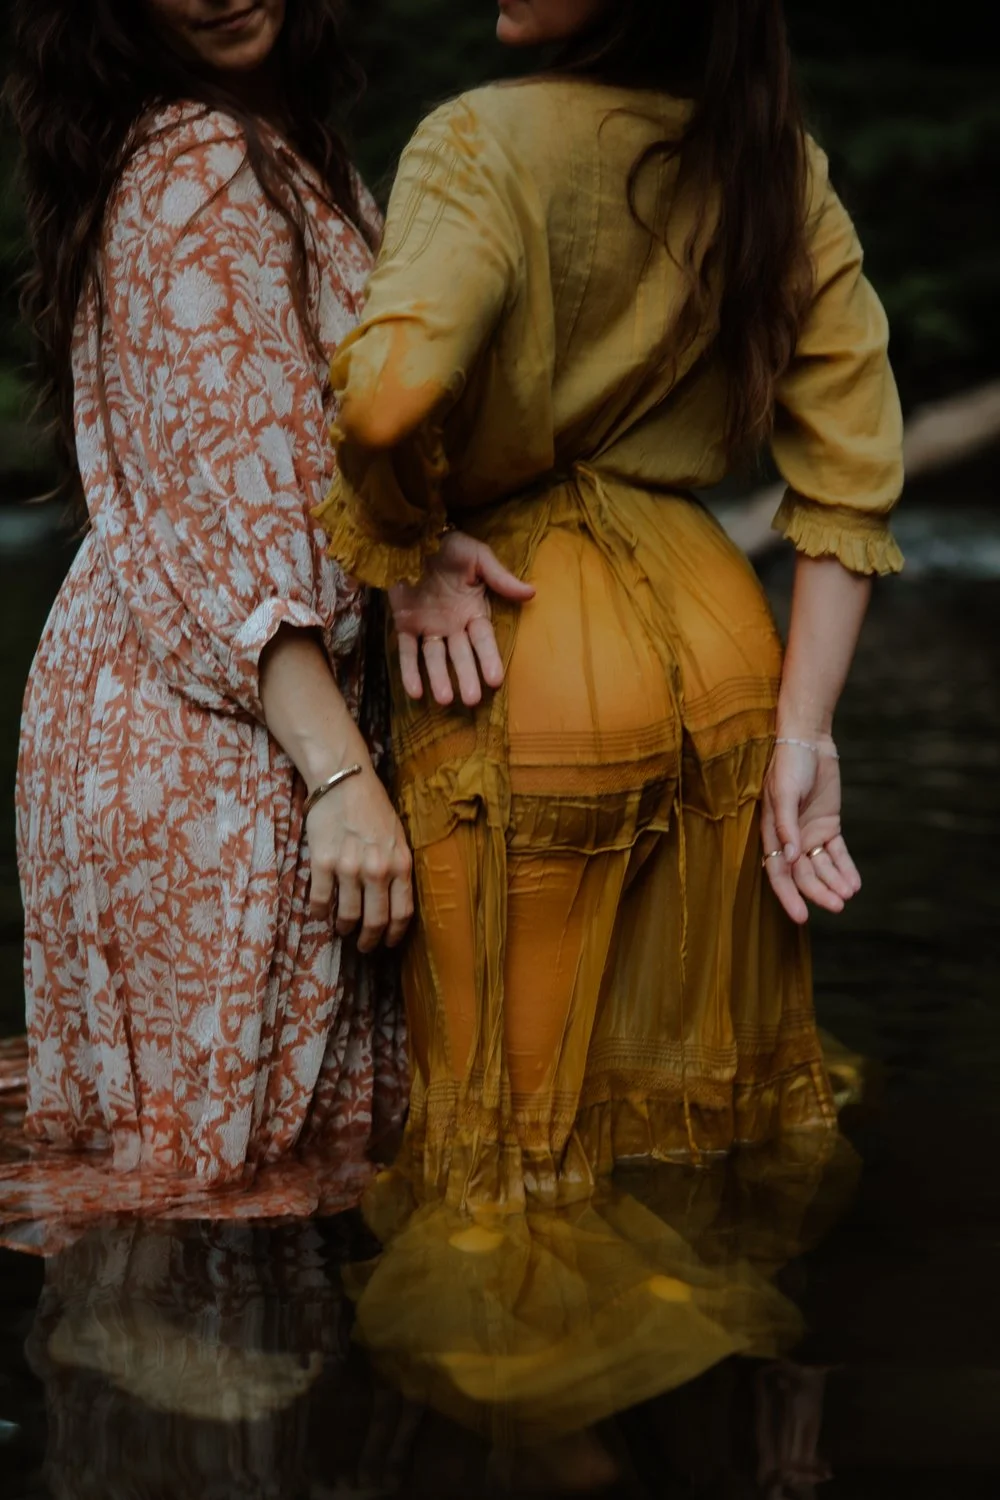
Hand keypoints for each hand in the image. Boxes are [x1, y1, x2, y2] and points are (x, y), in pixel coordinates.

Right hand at [305, 768, 412, 951]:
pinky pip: (320, 899)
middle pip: (376, 920)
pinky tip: (320, 914)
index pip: (402, 912)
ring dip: (344, 927)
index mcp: (400, 863)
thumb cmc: (373, 807)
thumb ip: (398, 866)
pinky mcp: (322, 862)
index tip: (388, 942)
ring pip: (347, 914)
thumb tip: (394, 898)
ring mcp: (349, 867)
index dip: (394, 934)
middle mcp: (377, 870)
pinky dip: (320, 912)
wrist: (343, 780)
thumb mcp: (398, 836)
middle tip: (364, 946)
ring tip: (342, 929)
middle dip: (369, 939)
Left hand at [388, 531, 534, 706]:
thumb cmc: (448, 546)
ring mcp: (428, 626)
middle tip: (472, 699)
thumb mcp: (477, 556)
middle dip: (467, 676)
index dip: (489, 659)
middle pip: (461, 655)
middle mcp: (452, 624)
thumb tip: (532, 591)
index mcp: (473, 611)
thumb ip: (501, 578)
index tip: (496, 680)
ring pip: (435, 658)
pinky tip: (416, 693)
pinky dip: (410, 672)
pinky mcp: (405, 624)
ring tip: (444, 699)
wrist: (411, 536)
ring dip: (439, 678)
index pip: (483, 640)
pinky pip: (407, 652)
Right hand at [760, 741, 861, 924]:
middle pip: (803, 874)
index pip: (778, 872)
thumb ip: (785, 825)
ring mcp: (809, 833)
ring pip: (821, 867)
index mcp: (772, 833)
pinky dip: (845, 869)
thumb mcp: (784, 792)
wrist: (808, 741)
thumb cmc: (788, 764)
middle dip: (818, 892)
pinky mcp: (828, 826)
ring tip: (848, 896)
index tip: (801, 917)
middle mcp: (789, 839)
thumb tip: (787, 858)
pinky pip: (837, 853)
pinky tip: (853, 884)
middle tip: (837, 907)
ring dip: (834, 883)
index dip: (789, 896)